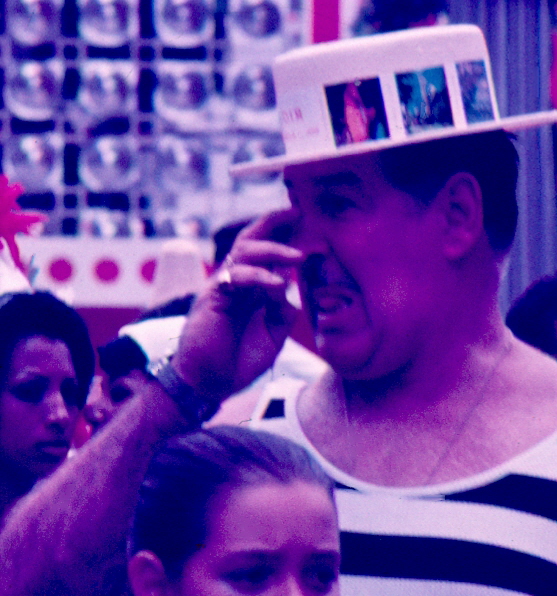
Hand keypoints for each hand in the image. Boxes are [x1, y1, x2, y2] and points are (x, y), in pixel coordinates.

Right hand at [171, 208, 303, 401]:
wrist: (210, 383)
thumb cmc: (240, 358)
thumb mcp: (273, 333)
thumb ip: (282, 309)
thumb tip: (289, 285)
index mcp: (252, 288)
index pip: (266, 252)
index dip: (283, 234)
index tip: (307, 221)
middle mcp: (236, 282)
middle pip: (250, 240)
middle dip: (273, 222)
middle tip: (299, 213)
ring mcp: (222, 287)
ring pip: (243, 252)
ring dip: (273, 249)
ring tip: (299, 255)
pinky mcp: (212, 298)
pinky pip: (235, 276)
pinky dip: (259, 277)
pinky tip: (279, 283)